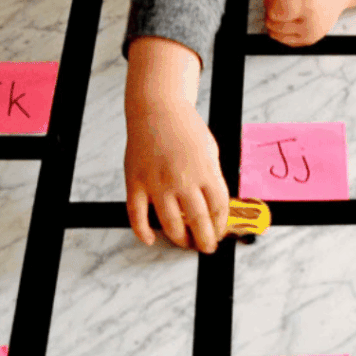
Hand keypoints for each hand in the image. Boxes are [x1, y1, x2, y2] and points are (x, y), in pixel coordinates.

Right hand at [124, 97, 230, 253]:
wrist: (158, 110)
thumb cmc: (185, 129)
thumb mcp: (211, 152)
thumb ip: (213, 180)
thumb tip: (217, 208)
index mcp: (205, 171)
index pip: (218, 210)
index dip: (220, 227)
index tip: (219, 234)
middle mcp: (182, 179)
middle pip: (198, 221)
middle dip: (205, 240)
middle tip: (206, 246)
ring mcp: (157, 182)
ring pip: (170, 224)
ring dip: (179, 239)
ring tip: (185, 243)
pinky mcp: (136, 182)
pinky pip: (137, 215)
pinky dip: (143, 231)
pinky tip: (151, 239)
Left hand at [249, 0, 353, 46]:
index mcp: (310, 5)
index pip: (275, 11)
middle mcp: (312, 25)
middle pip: (271, 21)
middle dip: (273, 5)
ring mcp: (311, 36)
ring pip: (273, 31)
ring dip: (277, 15)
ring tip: (293, 1)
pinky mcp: (308, 41)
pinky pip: (280, 37)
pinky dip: (282, 24)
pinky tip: (295, 11)